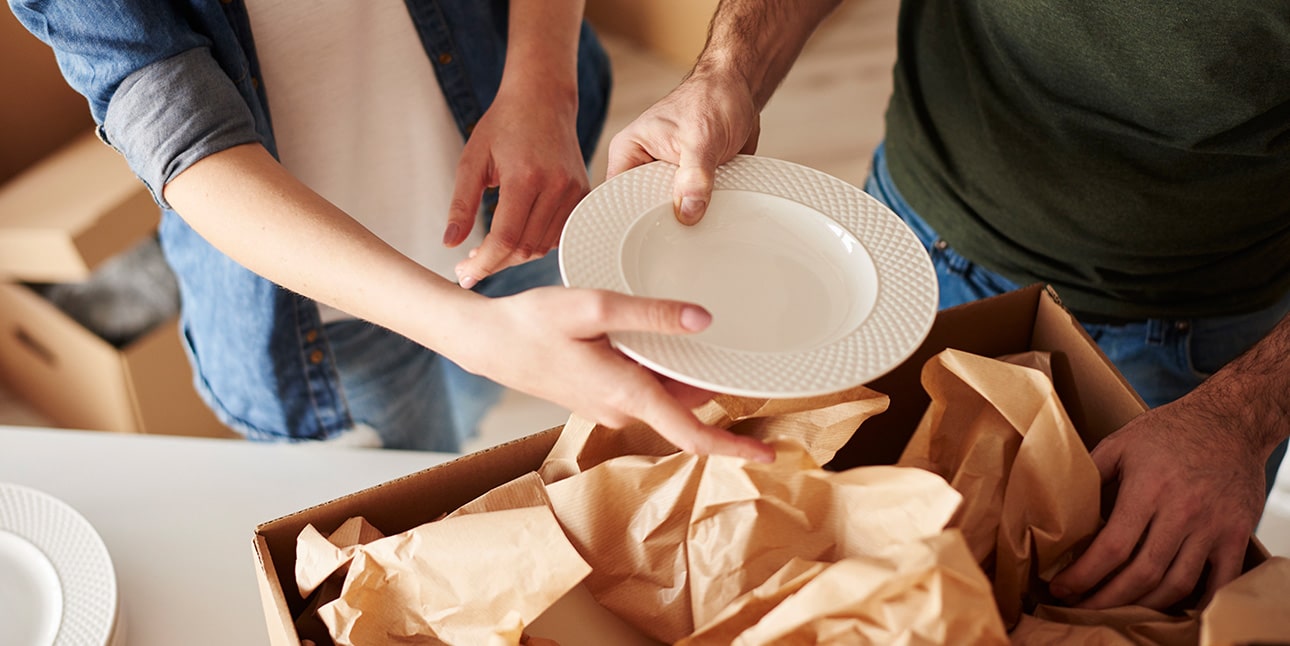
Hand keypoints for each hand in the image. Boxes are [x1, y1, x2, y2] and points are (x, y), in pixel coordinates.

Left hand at [446, 80, 588, 287]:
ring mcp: (574, 191)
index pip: (506, 239)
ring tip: (490, 251)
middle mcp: (555, 186)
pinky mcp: (584, 194)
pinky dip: (537, 243)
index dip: (484, 263)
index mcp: (525, 177)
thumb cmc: (504, 124)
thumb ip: (461, 204)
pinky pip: (559, 234)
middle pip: (526, 248)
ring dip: (515, 256)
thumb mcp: (472, 160)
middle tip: (470, 266)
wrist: (543, 98)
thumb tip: (450, 244)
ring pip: (544, 246)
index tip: (465, 276)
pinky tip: (516, 237)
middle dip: (496, 263)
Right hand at [455, 287, 775, 462]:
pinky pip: (644, 389)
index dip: (734, 445)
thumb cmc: (533, 323)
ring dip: (687, 377)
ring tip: (708, 341)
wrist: (487, 341)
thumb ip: (650, 315)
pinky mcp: (598, 396)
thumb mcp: (593, 309)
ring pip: (666, 396)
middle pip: (686, 407)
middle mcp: (622, 409)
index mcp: (628, 394)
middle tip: (749, 357)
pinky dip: (662, 372)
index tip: (769, 451)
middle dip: (717, 390)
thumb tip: (703, 320)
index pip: (692, 434)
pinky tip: (663, 341)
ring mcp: (609, 406)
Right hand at [607, 68, 760, 224]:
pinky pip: (693, 209)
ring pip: (671, 213)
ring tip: (700, 218)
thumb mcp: (701, 138)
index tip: (644, 236)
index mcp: (630, 151)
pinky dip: (706, 213)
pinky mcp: (690, 185)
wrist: (740, 90)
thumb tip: (688, 212)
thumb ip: (694, 177)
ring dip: (688, 218)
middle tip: (679, 230)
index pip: (617, 195)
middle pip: (643, 210)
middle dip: (663, 221)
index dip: (628, 218)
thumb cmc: (713, 98)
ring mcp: (668, 177)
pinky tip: (714, 214)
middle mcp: (644, 166)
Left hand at [1048, 395, 1264, 609]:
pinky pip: (1219, 581)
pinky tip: (1169, 609)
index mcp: (1147, 490)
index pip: (1111, 548)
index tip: (1061, 588)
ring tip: (1115, 610)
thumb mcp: (1120, 442)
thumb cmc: (1169, 431)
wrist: (1230, 421)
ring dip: (1142, 605)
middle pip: (1141, 574)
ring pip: (1176, 584)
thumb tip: (1058, 504)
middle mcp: (1182, 512)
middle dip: (1105, 599)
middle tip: (1080, 609)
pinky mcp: (1236, 535)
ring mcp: (1213, 527)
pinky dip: (1197, 602)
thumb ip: (1091, 473)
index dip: (1083, 575)